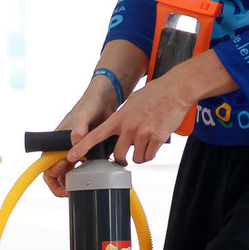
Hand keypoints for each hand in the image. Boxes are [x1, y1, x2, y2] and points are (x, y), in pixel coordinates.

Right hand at [42, 81, 120, 197]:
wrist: (104, 102)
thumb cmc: (89, 106)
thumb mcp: (83, 117)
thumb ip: (78, 130)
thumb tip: (74, 144)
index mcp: (55, 144)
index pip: (46, 166)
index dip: (53, 175)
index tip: (65, 173)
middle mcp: (62, 150)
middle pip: (55, 175)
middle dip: (61, 185)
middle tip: (71, 191)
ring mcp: (73, 152)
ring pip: (67, 175)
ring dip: (72, 183)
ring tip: (82, 187)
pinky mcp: (84, 153)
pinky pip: (81, 169)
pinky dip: (84, 175)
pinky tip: (92, 177)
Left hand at [74, 72, 193, 171]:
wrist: (176, 90)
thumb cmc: (155, 94)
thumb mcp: (131, 103)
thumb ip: (121, 118)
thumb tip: (116, 130)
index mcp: (119, 118)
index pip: (96, 136)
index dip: (82, 147)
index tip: (72, 156)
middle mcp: (128, 127)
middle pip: (118, 155)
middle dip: (120, 159)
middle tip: (124, 158)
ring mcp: (143, 133)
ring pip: (136, 158)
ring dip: (139, 156)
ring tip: (145, 144)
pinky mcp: (157, 138)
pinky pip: (149, 155)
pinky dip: (150, 154)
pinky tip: (153, 145)